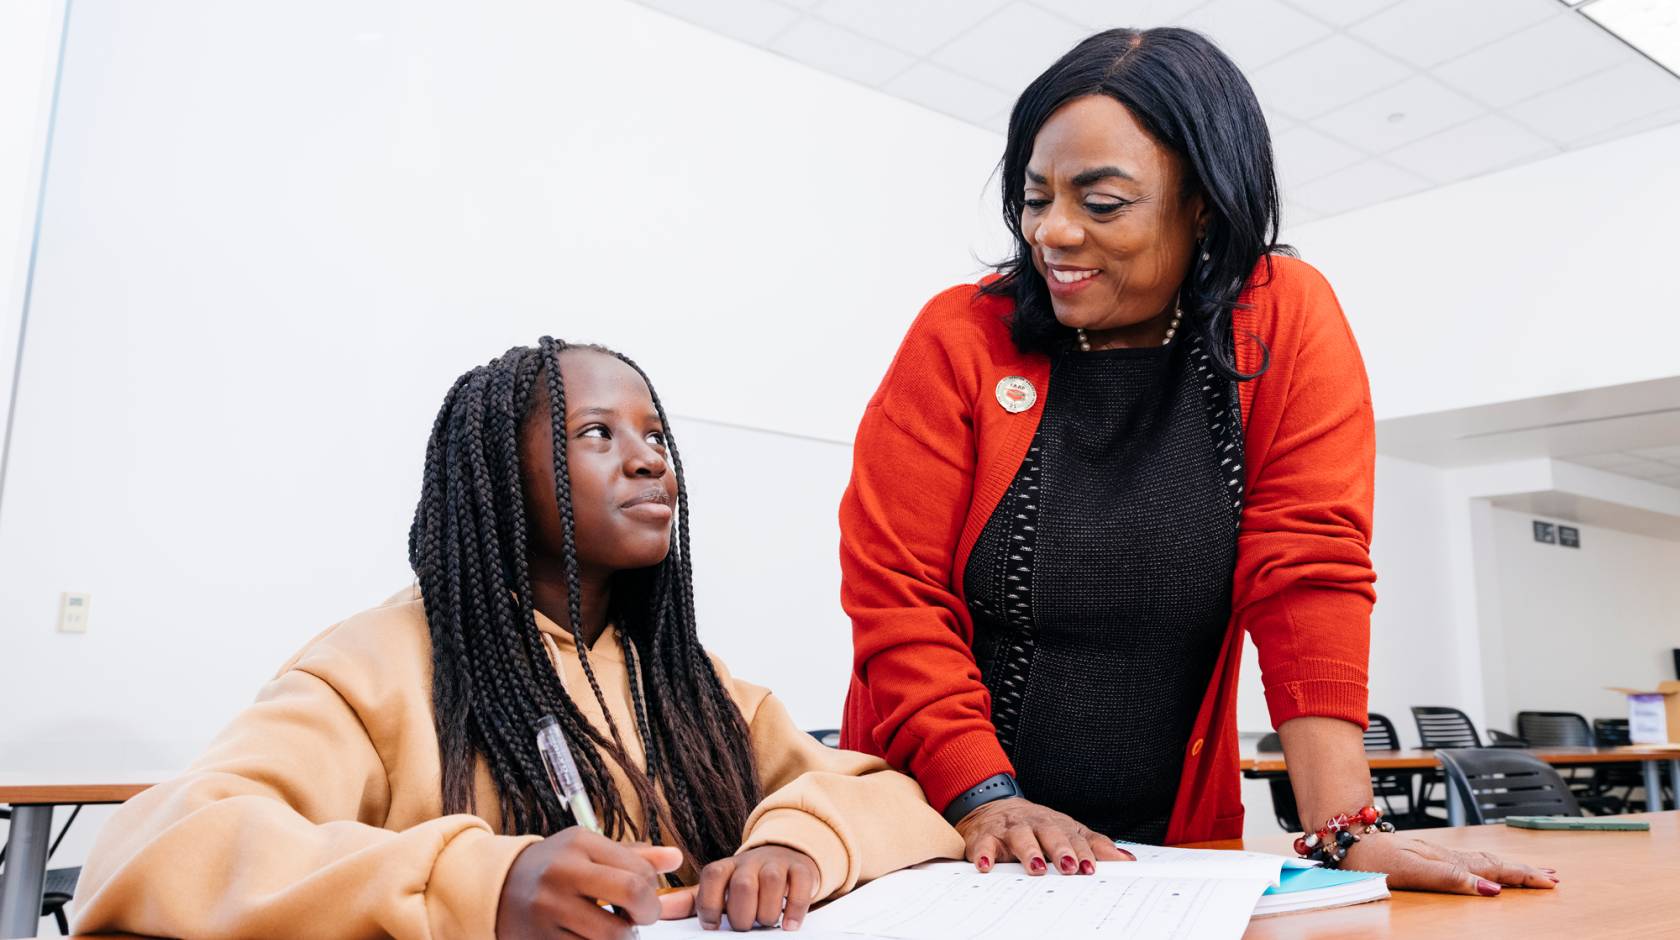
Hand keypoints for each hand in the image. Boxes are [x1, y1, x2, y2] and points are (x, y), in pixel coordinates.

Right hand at [496, 828, 681, 939]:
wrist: (497, 889)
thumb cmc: (555, 867)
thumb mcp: (589, 850)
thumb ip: (635, 856)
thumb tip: (676, 858)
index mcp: (579, 843)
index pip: (639, 869)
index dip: (653, 890)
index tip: (645, 896)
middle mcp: (563, 872)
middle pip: (632, 894)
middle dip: (648, 913)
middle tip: (641, 917)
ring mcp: (549, 908)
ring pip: (612, 934)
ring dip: (623, 937)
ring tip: (615, 929)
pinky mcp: (541, 939)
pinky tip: (592, 938)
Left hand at [683, 845, 818, 931]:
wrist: (783, 857)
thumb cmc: (745, 882)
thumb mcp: (719, 890)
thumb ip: (690, 902)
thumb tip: (658, 911)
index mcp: (726, 867)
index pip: (712, 877)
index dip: (711, 904)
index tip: (713, 927)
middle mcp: (750, 862)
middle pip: (743, 884)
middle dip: (743, 914)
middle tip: (745, 927)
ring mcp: (777, 863)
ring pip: (771, 881)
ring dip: (767, 911)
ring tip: (766, 924)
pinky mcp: (801, 869)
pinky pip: (800, 885)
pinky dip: (795, 907)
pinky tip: (789, 925)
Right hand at [954, 797, 1132, 874]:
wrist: (989, 804)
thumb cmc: (1034, 825)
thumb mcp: (1065, 831)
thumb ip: (1093, 845)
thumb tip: (1125, 860)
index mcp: (1056, 824)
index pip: (1073, 837)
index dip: (1083, 852)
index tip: (1090, 868)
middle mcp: (1034, 824)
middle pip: (1049, 833)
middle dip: (1060, 849)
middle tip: (1069, 867)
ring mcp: (1010, 829)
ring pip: (1020, 836)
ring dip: (1029, 851)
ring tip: (1036, 867)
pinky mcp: (985, 836)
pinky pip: (984, 844)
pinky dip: (984, 853)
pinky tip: (987, 865)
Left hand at [1342, 831, 1558, 895]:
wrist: (1345, 838)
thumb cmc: (1372, 859)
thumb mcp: (1412, 871)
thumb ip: (1449, 878)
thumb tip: (1489, 888)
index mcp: (1446, 860)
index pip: (1494, 869)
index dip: (1522, 877)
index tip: (1549, 884)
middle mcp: (1444, 855)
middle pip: (1493, 862)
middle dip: (1524, 871)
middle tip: (1553, 879)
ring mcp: (1436, 853)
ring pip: (1481, 859)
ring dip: (1509, 866)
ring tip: (1532, 871)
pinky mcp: (1425, 854)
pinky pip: (1466, 859)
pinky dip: (1486, 863)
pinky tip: (1490, 866)